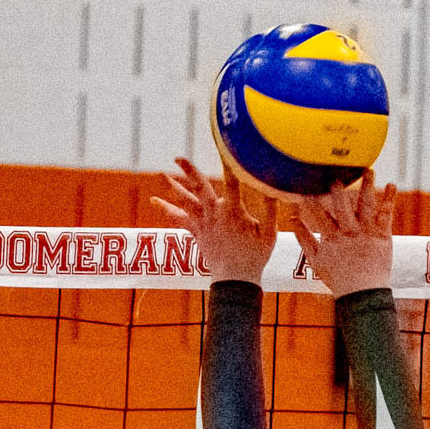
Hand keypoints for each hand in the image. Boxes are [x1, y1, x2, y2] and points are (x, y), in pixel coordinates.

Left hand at [150, 158, 275, 283]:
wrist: (234, 281)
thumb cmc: (255, 257)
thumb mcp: (269, 233)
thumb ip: (271, 209)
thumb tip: (274, 188)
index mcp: (233, 211)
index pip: (231, 182)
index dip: (228, 164)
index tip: (225, 148)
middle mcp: (214, 214)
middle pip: (199, 188)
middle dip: (189, 171)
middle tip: (177, 157)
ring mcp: (203, 224)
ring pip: (185, 202)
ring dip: (174, 188)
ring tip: (162, 175)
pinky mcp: (197, 233)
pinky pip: (179, 219)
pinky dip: (167, 210)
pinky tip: (155, 201)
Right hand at [286, 170, 396, 295]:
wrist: (363, 294)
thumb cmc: (338, 278)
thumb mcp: (315, 260)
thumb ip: (303, 238)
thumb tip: (292, 219)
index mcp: (332, 237)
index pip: (319, 215)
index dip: (311, 200)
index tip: (305, 186)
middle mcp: (349, 232)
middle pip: (342, 206)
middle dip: (338, 190)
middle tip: (336, 175)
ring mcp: (367, 233)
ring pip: (366, 205)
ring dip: (367, 186)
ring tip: (368, 170)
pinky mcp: (383, 236)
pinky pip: (387, 214)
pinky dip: (389, 199)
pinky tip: (392, 184)